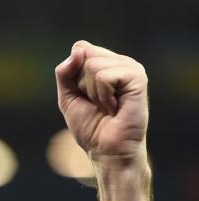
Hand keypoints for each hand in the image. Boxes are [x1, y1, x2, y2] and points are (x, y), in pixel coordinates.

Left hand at [55, 41, 147, 164]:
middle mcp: (121, 62)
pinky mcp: (138, 77)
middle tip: (97, 103)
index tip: (84, 95)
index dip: (73, 74)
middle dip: (82, 85)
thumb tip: (77, 48)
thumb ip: (65, 72)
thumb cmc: (90, 127)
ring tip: (107, 106)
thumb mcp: (68, 97)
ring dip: (93, 93)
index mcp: (107, 63)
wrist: (106, 150)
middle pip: (85, 55)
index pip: (80, 48)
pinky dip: (102, 96)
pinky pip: (105, 76)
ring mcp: (131, 68)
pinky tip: (115, 108)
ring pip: (93, 65)